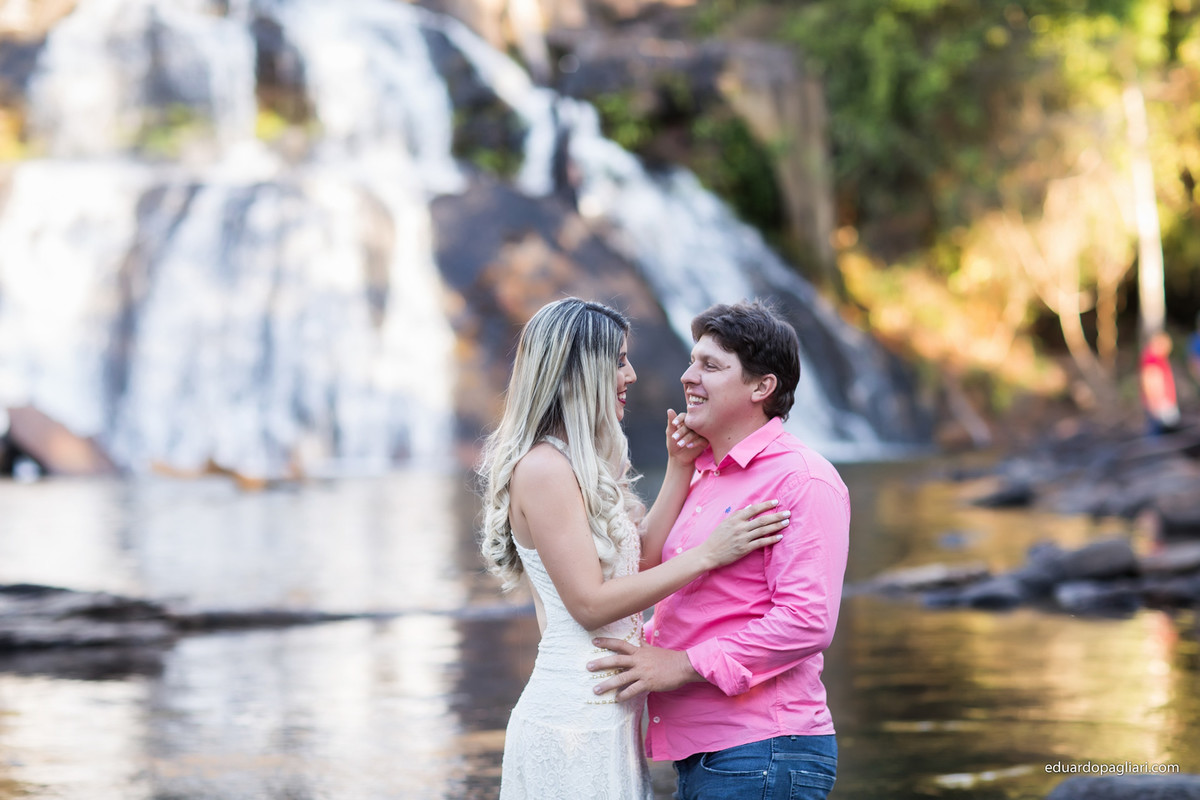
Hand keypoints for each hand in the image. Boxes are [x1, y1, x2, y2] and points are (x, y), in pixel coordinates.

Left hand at [586, 638, 700, 701]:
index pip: (620, 644)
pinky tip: (617, 699)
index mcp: (639, 651)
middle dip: (601, 664)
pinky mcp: (648, 683)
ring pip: (621, 678)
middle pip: (616, 660)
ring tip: (596, 689)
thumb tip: (637, 637)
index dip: (606, 642)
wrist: (683, 666)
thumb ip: (643, 644)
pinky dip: (623, 695)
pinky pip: (632, 690)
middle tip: (588, 667)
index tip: (594, 641)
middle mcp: (638, 660)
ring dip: (607, 684)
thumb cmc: (668, 658)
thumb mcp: (653, 649)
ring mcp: (643, 672)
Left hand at [665, 408, 705, 465]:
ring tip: (679, 444)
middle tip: (674, 438)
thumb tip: (669, 410)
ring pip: (695, 433)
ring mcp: (701, 432)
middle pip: (690, 424)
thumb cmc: (673, 444)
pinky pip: (702, 439)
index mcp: (686, 421)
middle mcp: (695, 425)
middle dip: (681, 431)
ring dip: (687, 438)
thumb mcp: (670, 433)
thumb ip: (671, 422)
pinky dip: (695, 442)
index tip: (673, 424)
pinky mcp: (705, 440)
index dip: (679, 419)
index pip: (684, 416)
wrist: (679, 458)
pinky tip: (688, 446)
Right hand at [698, 500, 789, 568]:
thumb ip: (738, 515)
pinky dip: (771, 539)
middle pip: (762, 520)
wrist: (709, 553)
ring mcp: (743, 538)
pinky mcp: (744, 549)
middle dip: (776, 516)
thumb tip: (750, 507)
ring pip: (763, 530)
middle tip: (788, 513)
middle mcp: (740, 527)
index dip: (766, 505)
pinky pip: (761, 543)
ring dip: (776, 526)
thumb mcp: (725, 523)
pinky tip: (780, 537)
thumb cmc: (716, 538)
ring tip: (786, 522)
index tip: (776, 502)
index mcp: (735, 519)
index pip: (753, 509)